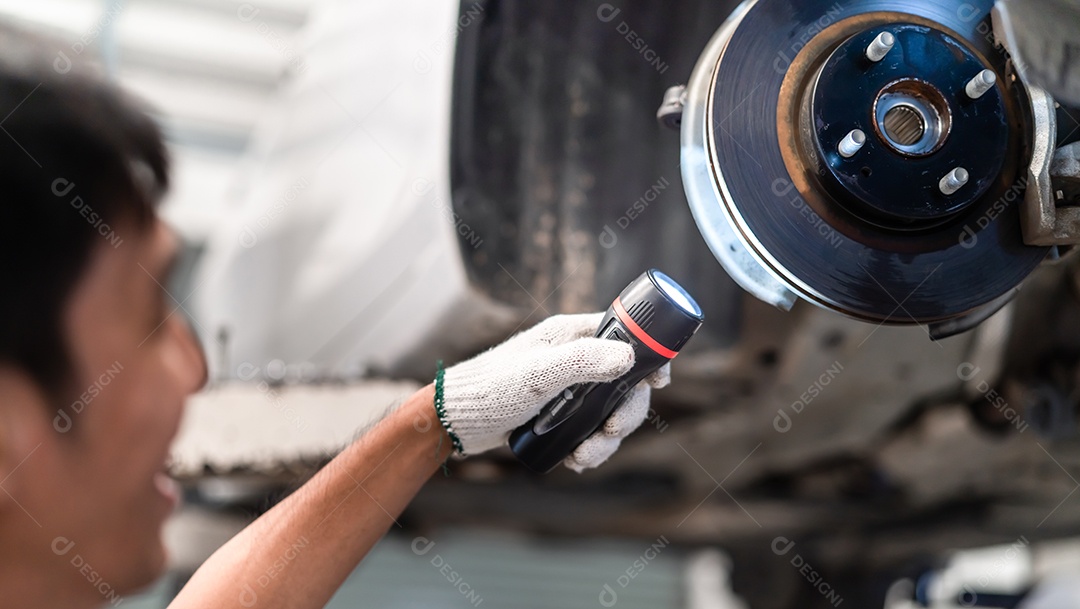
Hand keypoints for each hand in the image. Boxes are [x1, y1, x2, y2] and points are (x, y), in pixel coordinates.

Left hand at [439, 312, 670, 471]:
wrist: (454, 421)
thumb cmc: (489, 388)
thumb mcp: (538, 374)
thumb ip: (583, 362)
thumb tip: (629, 358)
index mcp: (570, 334)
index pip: (625, 335)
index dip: (649, 356)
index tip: (661, 380)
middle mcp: (573, 357)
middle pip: (625, 382)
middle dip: (625, 412)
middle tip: (612, 432)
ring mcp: (567, 387)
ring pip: (609, 411)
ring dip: (606, 438)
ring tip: (584, 457)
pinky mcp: (558, 413)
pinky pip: (590, 430)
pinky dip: (590, 447)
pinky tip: (574, 460)